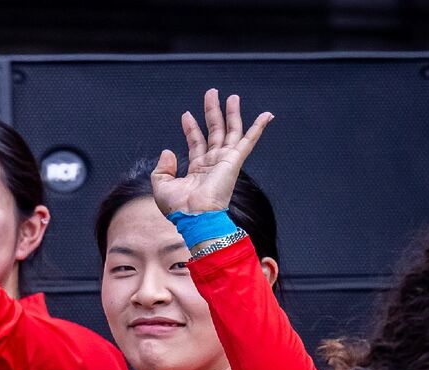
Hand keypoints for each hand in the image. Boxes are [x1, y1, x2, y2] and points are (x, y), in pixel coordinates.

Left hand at [151, 88, 273, 214]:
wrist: (194, 217)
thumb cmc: (179, 208)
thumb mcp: (161, 186)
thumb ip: (162, 168)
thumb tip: (167, 151)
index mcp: (197, 169)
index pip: (196, 142)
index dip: (191, 128)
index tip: (186, 114)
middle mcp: (212, 163)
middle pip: (215, 132)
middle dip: (212, 112)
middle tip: (212, 93)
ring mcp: (224, 161)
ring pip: (230, 131)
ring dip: (231, 113)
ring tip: (232, 97)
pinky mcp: (234, 162)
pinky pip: (249, 141)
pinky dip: (258, 128)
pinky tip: (266, 116)